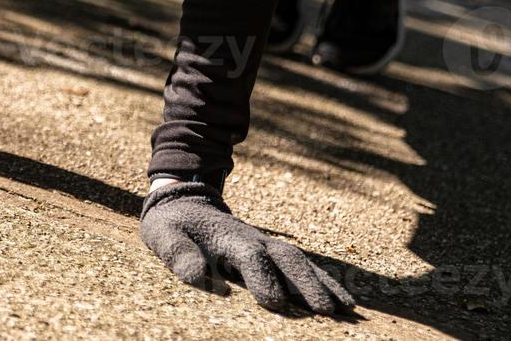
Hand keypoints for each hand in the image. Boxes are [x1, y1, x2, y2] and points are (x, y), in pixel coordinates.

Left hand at [140, 180, 355, 315]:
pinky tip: (341, 299)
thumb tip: (198, 275)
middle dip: (307, 283)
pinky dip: (322, 279)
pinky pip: (301, 264)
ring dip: (322, 283)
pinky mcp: (270, 251)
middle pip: (286, 258)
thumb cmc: (172, 225)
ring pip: (300, 260)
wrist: (184, 200)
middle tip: (327, 311)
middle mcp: (253, 239)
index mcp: (227, 237)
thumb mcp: (164, 237)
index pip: (250, 257)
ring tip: (347, 309)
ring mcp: (265, 243)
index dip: (263, 278)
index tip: (275, 302)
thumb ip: (179, 254)